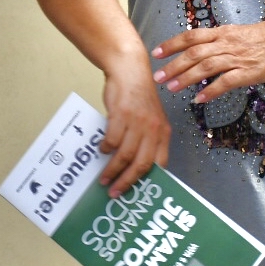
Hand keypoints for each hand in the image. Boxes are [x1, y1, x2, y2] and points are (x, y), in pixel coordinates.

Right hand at [99, 57, 170, 198]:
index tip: (137, 192)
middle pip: (141, 164)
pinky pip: (112, 140)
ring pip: (125, 155)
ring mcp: (137, 122)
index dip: (148, 180)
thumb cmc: (138, 96)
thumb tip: (133, 164)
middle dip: (127, 183)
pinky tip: (101, 151)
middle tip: (115, 194)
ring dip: (112, 171)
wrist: (129, 71)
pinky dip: (105, 149)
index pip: (159, 164)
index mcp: (163, 133)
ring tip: (104, 179)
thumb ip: (146, 139)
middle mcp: (153, 129)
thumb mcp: (150, 119)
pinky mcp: (122, 115)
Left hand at [151, 10, 264, 101]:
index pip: (191, 36)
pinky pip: (226, 82)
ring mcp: (236, 58)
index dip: (172, 44)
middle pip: (194, 53)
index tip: (157, 53)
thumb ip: (217, 41)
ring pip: (206, 67)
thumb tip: (197, 51)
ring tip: (172, 88)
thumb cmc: (263, 37)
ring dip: (186, 78)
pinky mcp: (248, 72)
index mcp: (222, 32)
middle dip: (173, 65)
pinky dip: (211, 91)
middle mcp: (226, 43)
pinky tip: (199, 99)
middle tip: (158, 76)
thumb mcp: (236, 33)